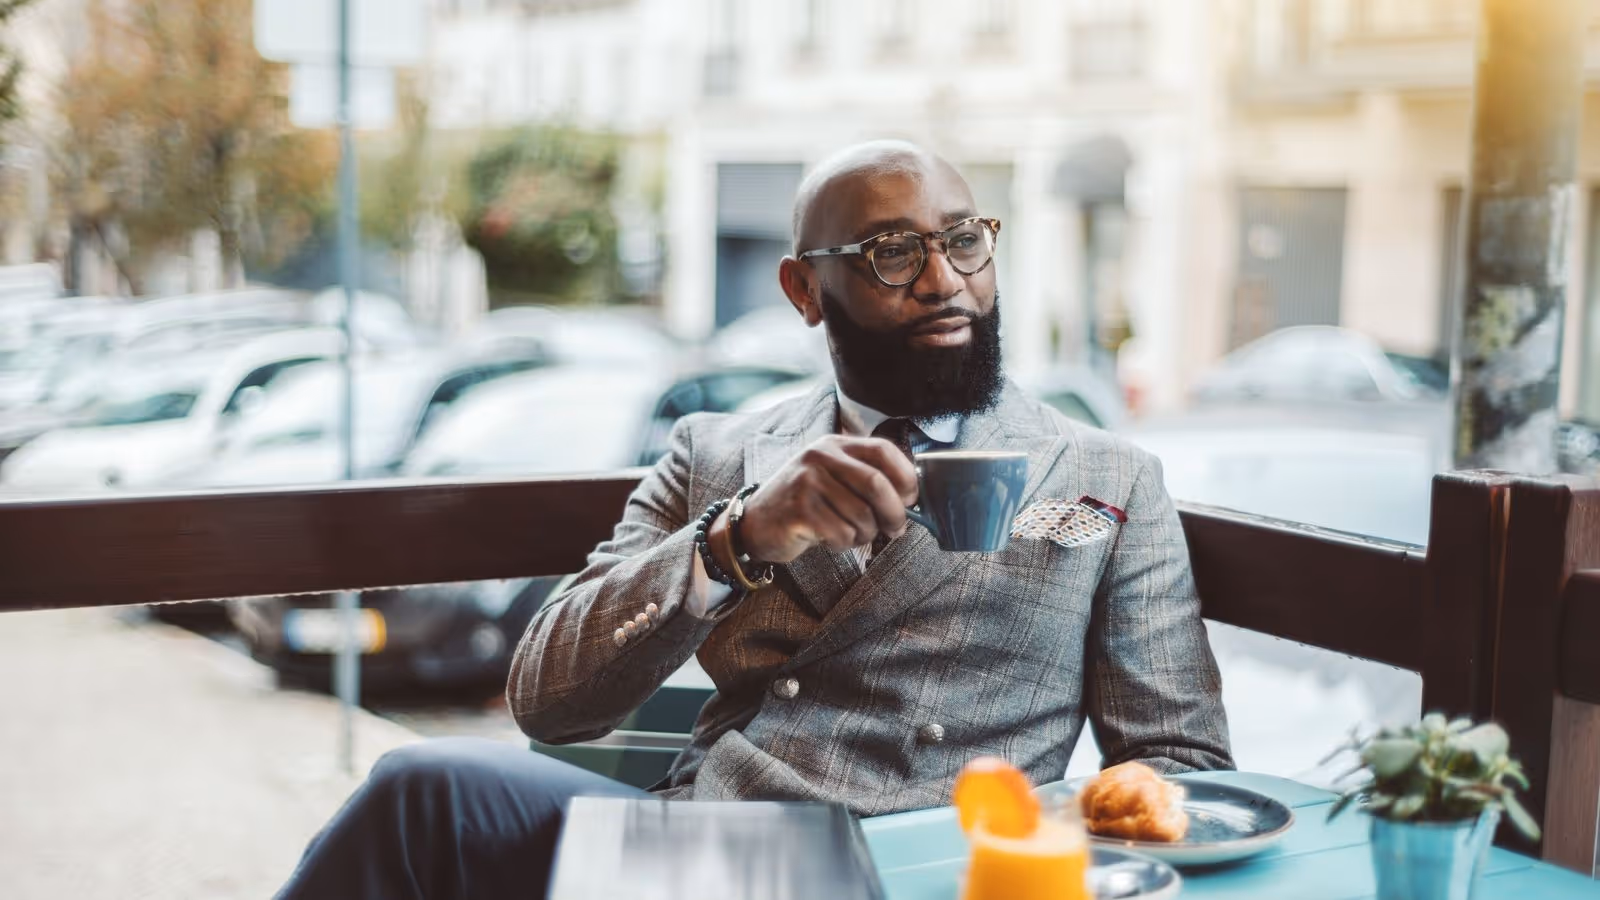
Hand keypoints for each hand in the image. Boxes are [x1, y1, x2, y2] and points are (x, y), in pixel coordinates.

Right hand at [726, 435, 919, 564]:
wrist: (756, 523)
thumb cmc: (805, 504)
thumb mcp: (833, 479)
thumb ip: (866, 479)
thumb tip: (911, 498)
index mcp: (834, 445)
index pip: (883, 450)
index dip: (906, 477)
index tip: (911, 498)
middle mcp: (820, 457)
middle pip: (876, 484)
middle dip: (894, 513)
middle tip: (896, 529)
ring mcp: (807, 482)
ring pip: (861, 515)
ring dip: (866, 534)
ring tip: (851, 534)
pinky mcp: (799, 510)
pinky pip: (842, 533)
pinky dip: (844, 544)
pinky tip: (830, 539)